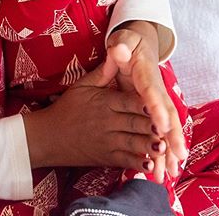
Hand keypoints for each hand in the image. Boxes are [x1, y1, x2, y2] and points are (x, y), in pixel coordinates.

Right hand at [22, 61, 161, 170]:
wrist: (49, 136)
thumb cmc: (68, 108)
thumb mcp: (82, 86)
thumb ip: (102, 73)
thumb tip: (115, 53)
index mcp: (105, 102)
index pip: (129, 102)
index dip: (146, 104)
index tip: (160, 104)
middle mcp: (108, 122)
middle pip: (135, 123)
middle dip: (153, 126)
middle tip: (169, 128)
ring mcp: (108, 142)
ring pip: (133, 143)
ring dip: (149, 146)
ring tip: (164, 148)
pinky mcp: (106, 158)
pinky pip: (125, 161)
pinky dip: (138, 163)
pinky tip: (151, 165)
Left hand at [106, 21, 186, 181]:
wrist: (140, 44)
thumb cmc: (130, 44)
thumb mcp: (125, 40)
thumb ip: (122, 45)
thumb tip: (119, 49)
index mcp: (147, 75)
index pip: (153, 92)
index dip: (158, 107)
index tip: (161, 124)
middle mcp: (157, 91)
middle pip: (168, 115)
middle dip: (173, 136)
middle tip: (177, 157)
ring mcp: (158, 103)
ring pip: (166, 129)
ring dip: (169, 150)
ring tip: (172, 174)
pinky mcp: (154, 111)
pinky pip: (160, 133)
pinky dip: (163, 151)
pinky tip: (164, 170)